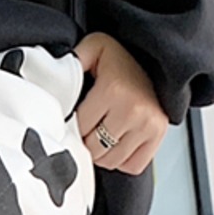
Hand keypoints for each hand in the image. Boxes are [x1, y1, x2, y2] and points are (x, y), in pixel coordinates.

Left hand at [74, 32, 169, 175]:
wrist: (158, 61)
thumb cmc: (122, 62)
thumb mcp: (95, 48)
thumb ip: (72, 60)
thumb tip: (54, 72)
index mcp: (112, 90)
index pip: (78, 129)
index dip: (73, 126)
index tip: (77, 117)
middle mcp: (133, 110)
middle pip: (93, 149)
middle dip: (87, 141)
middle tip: (91, 126)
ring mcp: (148, 125)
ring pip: (110, 161)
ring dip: (102, 153)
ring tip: (104, 133)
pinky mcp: (158, 135)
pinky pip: (131, 166)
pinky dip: (122, 160)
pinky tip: (120, 142)